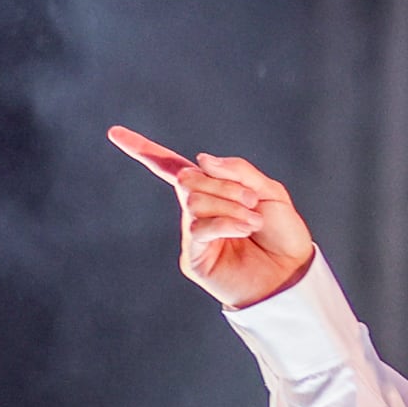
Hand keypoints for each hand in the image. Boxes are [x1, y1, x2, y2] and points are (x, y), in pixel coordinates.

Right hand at [108, 126, 316, 308]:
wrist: (292, 273)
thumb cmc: (283, 234)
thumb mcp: (269, 192)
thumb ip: (238, 171)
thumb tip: (200, 159)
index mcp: (212, 192)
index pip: (172, 167)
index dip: (143, 150)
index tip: (115, 133)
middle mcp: (196, 211)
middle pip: (188, 180)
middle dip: (222, 184)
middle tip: (252, 201)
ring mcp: (193, 235)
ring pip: (193, 201)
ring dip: (229, 204)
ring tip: (254, 220)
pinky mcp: (193, 257)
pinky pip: (199, 227)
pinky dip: (225, 222)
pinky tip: (245, 229)